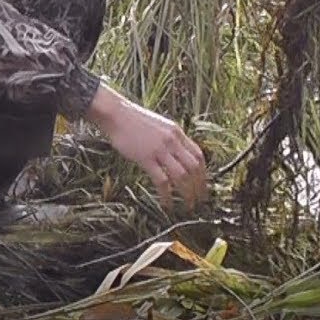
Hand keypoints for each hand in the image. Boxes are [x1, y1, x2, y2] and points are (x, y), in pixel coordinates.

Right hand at [85, 84, 207, 209]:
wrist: (116, 114)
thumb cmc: (134, 120)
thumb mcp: (160, 125)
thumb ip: (171, 139)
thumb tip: (179, 155)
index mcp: (177, 132)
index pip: (199, 155)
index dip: (204, 173)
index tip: (203, 185)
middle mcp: (172, 141)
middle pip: (194, 167)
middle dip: (200, 187)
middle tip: (200, 200)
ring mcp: (159, 149)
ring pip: (182, 176)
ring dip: (188, 193)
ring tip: (188, 205)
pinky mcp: (146, 158)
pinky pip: (162, 180)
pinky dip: (167, 195)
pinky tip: (167, 203)